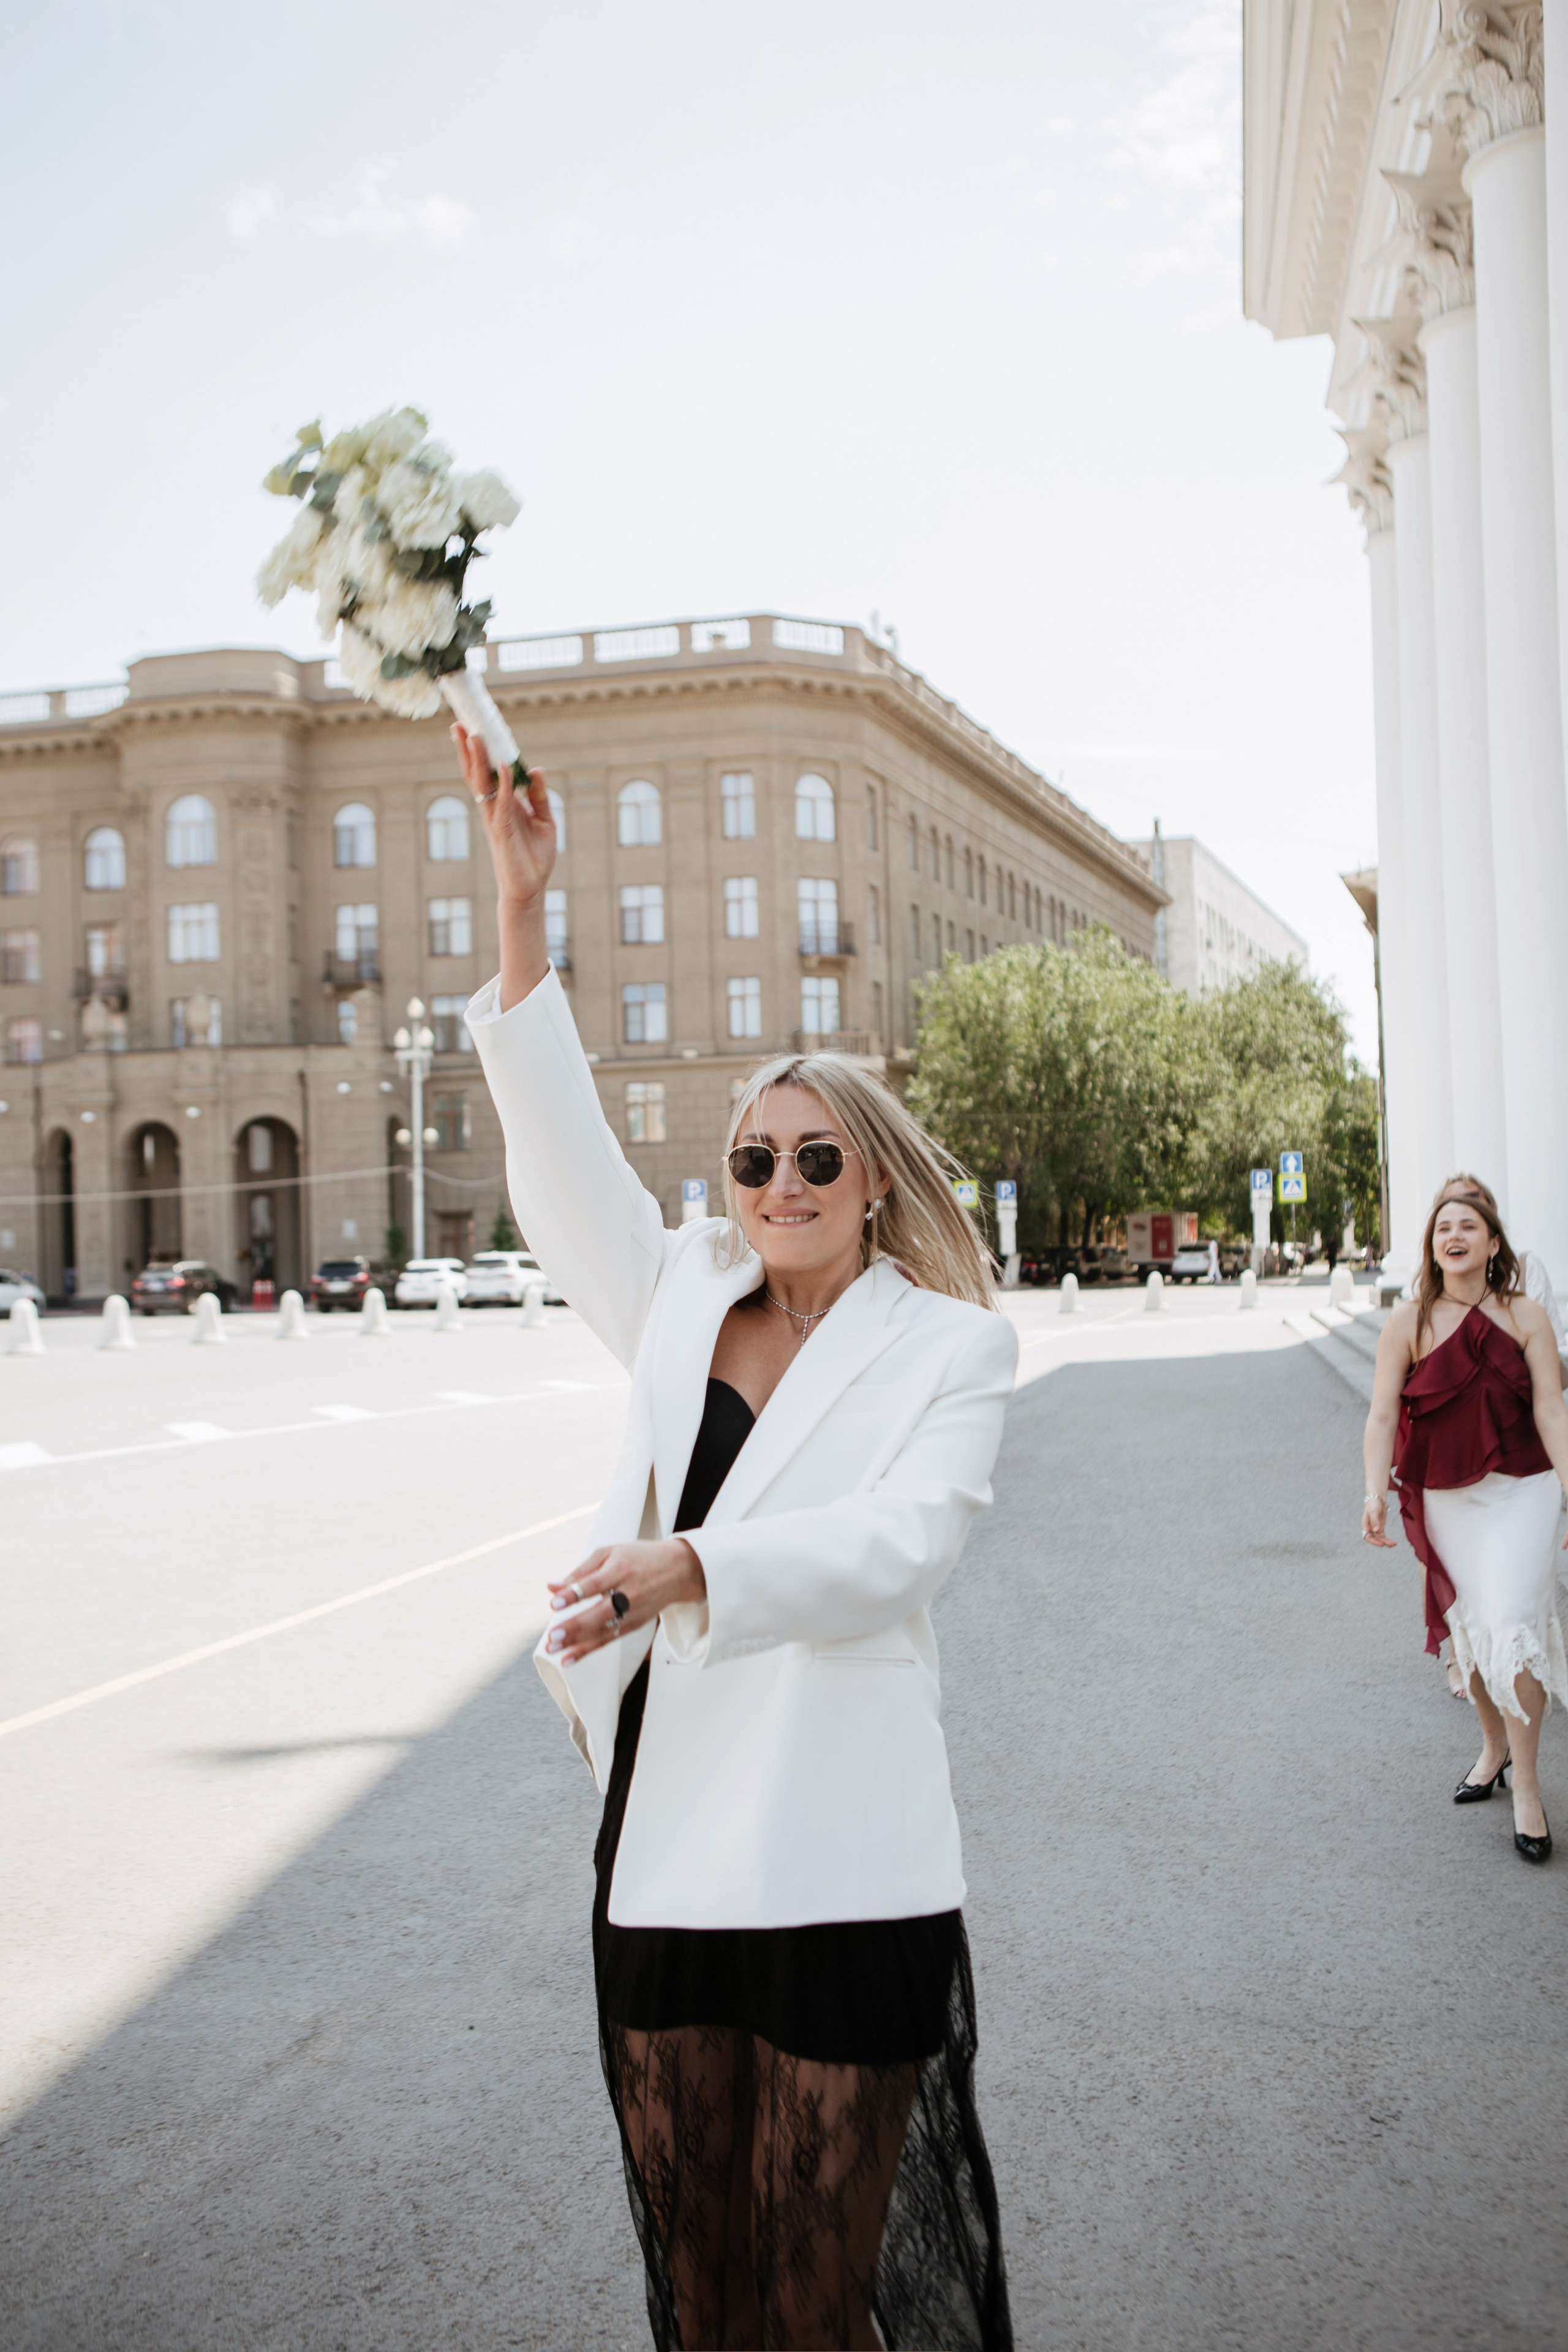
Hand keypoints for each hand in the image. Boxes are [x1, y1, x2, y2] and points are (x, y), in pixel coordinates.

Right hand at [451, 723, 556, 907]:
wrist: (530, 888)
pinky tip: (504, 766)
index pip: (487, 773)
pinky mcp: (501, 831)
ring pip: (482, 785)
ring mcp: (495, 818)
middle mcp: (494, 808)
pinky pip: (502, 803)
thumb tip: (538, 770)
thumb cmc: (534, 857)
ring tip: (473, 736)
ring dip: (478, 761)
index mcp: (502, 804)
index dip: (479, 753)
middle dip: (468, 750)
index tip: (473, 729)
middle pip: (476, 773)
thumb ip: (539, 795)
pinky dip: (504, 784)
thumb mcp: (544, 819)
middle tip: (460, 724)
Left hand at [544, 1538, 705, 1664]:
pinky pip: (610, 1639)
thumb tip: (551, 1586)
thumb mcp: (610, 1553)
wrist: (680, 1569)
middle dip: (575, 1627)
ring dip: (578, 1644)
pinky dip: (589, 1650)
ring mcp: (634, 1611)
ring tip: (554, 1651)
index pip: (595, 1584)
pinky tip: (570, 1658)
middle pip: (600, 1613)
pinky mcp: (636, 1624)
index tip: (555, 1603)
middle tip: (552, 1637)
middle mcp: (629, 1592)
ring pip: (604, 1631)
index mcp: (620, 1569)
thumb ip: (580, 1571)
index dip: (575, 1594)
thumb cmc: (639, 1557)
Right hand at [1362, 1491, 1396, 1547]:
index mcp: (1365, 1525)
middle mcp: (1369, 1528)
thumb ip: (1374, 1521)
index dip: (1374, 1541)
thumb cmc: (1373, 1503)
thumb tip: (1376, 1531)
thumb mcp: (1374, 1511)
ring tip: (1394, 1544)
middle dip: (1383, 1542)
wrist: (1377, 1497)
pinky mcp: (1380, 1526)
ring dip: (1386, 1542)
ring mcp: (1375, 1528)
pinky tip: (1393, 1542)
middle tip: (1391, 1545)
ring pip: (1380, 1538)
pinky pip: (1383, 1535)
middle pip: (1375, 1539)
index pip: (1367, 1537)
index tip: (1382, 1544)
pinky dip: (1387, 1539)